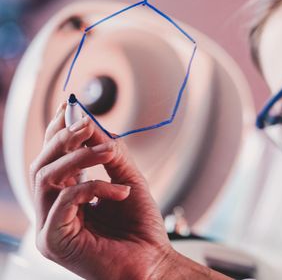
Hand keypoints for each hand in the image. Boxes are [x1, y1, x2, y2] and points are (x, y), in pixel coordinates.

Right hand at [31, 103, 227, 278]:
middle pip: (41, 164)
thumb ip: (110, 154)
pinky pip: (63, 202)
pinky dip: (92, 187)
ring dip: (80, 157)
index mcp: (67, 196)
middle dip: (64, 139)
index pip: (52, 158)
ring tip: (109, 153)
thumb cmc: (141, 227)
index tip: (69, 106)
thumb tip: (90, 123)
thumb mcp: (129, 180)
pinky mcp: (53, 241)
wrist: (154, 262)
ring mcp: (50, 226)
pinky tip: (119, 192)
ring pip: (46, 178)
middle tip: (87, 125)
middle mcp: (54, 210)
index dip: (57, 130)